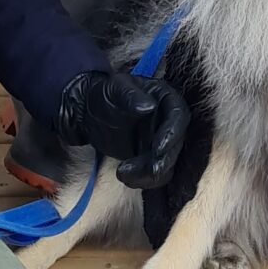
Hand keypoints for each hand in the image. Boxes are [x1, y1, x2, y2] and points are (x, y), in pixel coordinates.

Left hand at [57, 69, 191, 190]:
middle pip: (176, 144)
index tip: (159, 149)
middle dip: (164, 160)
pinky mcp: (150, 158)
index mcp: (165, 98)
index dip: (172, 134)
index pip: (179, 116)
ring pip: (167, 164)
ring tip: (123, 172)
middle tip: (151, 170)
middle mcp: (167, 121)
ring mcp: (160, 141)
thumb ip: (131, 96)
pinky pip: (154, 174)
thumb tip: (150, 107)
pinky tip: (123, 175)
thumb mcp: (115, 88)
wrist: (88, 112)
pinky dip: (141, 179)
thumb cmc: (104, 94)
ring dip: (149, 174)